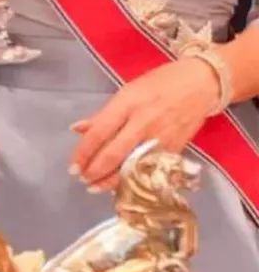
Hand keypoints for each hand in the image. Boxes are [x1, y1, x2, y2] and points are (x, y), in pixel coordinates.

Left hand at [69, 58, 218, 190]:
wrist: (199, 85)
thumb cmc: (159, 83)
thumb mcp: (126, 91)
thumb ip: (103, 114)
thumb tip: (77, 128)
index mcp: (127, 104)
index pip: (99, 133)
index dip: (83, 152)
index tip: (73, 165)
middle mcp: (142, 123)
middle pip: (113, 153)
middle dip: (94, 170)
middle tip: (81, 179)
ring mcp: (160, 139)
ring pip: (132, 166)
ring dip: (111, 180)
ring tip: (95, 187)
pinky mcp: (175, 151)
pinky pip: (150, 170)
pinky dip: (135, 179)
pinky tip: (122, 185)